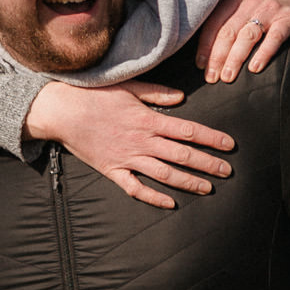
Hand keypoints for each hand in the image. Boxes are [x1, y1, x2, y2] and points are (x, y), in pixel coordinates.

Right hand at [24, 80, 233, 209]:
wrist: (60, 111)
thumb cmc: (93, 94)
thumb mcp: (127, 87)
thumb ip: (156, 94)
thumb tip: (181, 98)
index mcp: (147, 119)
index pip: (187, 130)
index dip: (210, 138)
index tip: (229, 145)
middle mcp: (141, 141)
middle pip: (181, 155)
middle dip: (207, 163)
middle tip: (227, 170)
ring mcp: (127, 158)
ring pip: (164, 174)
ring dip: (187, 182)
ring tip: (207, 188)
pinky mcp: (112, 170)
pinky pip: (135, 188)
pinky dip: (153, 197)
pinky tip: (169, 203)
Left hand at [191, 0, 289, 83]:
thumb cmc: (266, 18)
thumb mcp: (244, 14)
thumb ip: (225, 27)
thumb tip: (203, 59)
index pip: (214, 23)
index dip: (205, 46)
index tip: (200, 66)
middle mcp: (250, 1)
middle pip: (228, 32)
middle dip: (217, 57)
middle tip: (212, 78)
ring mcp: (270, 9)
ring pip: (247, 35)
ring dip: (235, 58)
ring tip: (228, 77)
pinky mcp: (288, 18)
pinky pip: (274, 37)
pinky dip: (263, 53)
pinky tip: (255, 68)